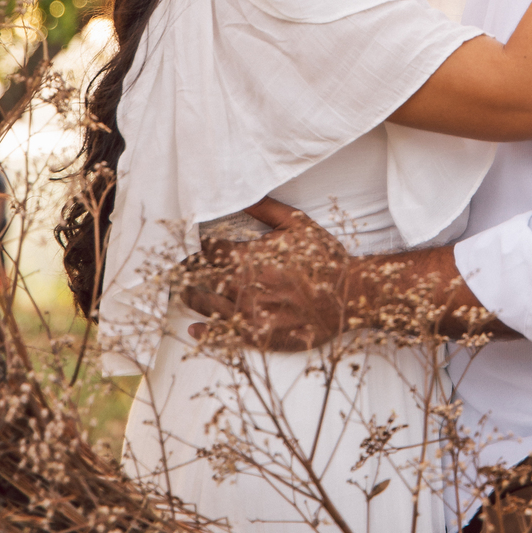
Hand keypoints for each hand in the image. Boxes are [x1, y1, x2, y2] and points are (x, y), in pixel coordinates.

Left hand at [182, 211, 351, 351]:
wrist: (350, 296)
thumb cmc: (324, 258)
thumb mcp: (298, 224)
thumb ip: (264, 209)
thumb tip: (238, 195)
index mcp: (248, 258)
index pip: (208, 248)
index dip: (199, 242)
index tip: (196, 239)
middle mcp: (241, 288)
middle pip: (199, 277)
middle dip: (188, 268)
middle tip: (181, 265)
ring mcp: (246, 315)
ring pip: (203, 305)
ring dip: (191, 295)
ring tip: (185, 290)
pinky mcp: (255, 337)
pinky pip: (220, 336)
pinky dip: (204, 332)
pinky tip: (196, 327)